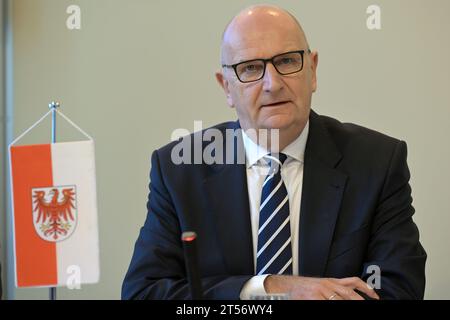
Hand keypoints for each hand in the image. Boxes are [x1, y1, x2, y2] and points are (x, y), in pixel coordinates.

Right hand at [264, 275, 379, 299]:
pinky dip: (332, 304)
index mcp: (331, 281)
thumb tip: (348, 292)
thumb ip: (334, 288)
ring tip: (358, 305)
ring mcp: (321, 291)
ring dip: (348, 303)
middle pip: (350, 293)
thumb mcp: (321, 285)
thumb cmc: (303, 287)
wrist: (286, 285)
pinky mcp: (314, 297)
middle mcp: (328, 284)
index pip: (353, 282)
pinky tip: (333, 305)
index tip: (375, 296)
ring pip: (339, 300)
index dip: (366, 289)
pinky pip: (326, 303)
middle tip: (370, 303)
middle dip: (361, 300)